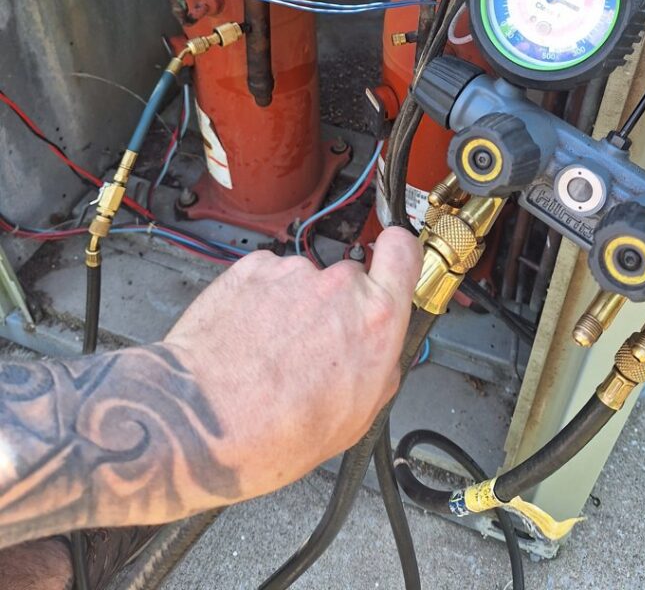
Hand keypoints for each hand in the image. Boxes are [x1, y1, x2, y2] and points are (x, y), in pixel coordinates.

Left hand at [164, 226, 422, 498]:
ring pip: (304, 281)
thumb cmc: (274, 432)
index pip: (404, 250)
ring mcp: (292, 273)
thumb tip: (381, 351)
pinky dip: (260, 301)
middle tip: (311, 347)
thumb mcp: (357, 419)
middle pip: (349, 278)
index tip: (390, 261)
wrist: (200, 422)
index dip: (398, 252)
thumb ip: (381, 367)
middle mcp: (338, 285)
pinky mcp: (251, 268)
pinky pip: (267, 277)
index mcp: (375, 319)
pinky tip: (248, 339)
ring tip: (269, 353)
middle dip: (335, 306)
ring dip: (293, 306)